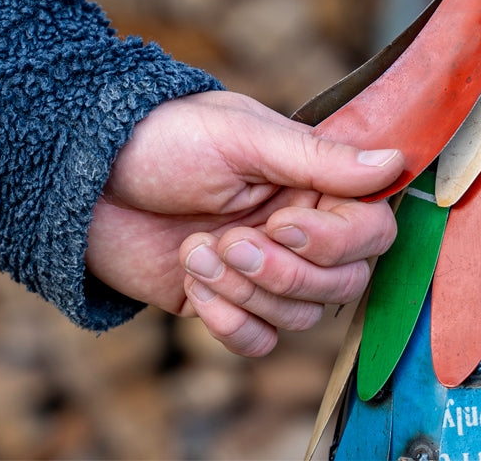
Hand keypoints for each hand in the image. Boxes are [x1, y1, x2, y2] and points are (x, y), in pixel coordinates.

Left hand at [85, 90, 402, 355]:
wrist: (84, 179)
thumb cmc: (168, 139)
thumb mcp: (245, 139)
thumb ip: (320, 158)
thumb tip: (396, 162)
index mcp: (314, 181)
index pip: (372, 229)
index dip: (336, 240)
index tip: (282, 225)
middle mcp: (300, 228)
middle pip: (344, 283)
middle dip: (284, 273)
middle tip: (231, 241)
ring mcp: (265, 270)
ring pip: (302, 316)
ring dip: (245, 291)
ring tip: (196, 249)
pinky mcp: (228, 302)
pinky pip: (259, 342)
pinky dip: (228, 323)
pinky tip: (191, 283)